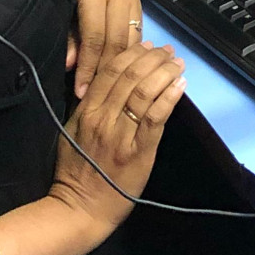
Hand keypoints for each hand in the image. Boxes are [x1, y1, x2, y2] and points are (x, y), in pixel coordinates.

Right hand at [48, 41, 185, 234]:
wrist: (80, 208)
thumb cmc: (76, 171)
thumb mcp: (73, 132)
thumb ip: (90, 106)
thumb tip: (110, 81)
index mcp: (86, 111)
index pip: (110, 71)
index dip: (132, 53)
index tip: (148, 45)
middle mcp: (103, 118)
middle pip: (131, 76)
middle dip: (153, 58)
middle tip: (168, 51)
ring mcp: (121, 134)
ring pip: (144, 92)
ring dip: (165, 72)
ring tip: (178, 64)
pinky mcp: (139, 151)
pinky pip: (155, 116)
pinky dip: (169, 97)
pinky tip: (180, 85)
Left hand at [64, 0, 142, 99]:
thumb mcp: (66, 4)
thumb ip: (69, 35)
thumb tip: (70, 65)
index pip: (94, 39)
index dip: (88, 67)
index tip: (81, 90)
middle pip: (115, 43)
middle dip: (104, 71)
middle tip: (94, 94)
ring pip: (131, 41)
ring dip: (120, 67)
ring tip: (109, 87)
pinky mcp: (140, 4)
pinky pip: (137, 35)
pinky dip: (129, 54)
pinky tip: (122, 70)